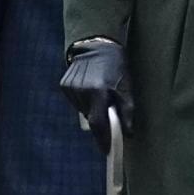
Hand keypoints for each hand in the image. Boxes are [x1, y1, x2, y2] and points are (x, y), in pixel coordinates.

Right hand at [59, 40, 133, 154]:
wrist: (97, 44)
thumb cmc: (116, 66)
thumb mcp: (126, 87)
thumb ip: (127, 111)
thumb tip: (129, 133)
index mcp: (98, 91)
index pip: (98, 123)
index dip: (102, 139)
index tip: (106, 150)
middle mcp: (82, 91)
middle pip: (89, 118)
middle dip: (99, 123)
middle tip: (108, 117)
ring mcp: (71, 88)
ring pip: (82, 111)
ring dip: (91, 110)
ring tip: (100, 97)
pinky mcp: (64, 85)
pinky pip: (75, 102)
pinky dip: (83, 101)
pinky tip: (89, 89)